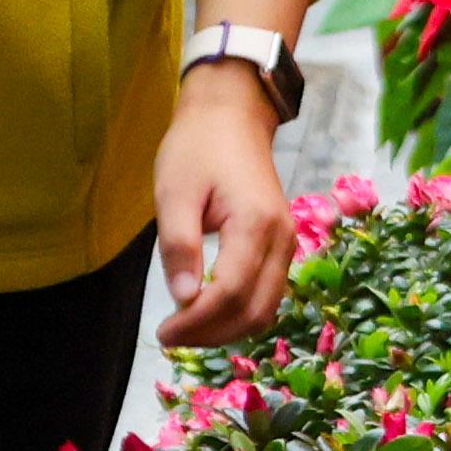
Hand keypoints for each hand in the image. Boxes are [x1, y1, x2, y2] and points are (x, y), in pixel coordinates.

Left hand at [156, 71, 295, 347]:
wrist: (232, 113)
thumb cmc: (198, 147)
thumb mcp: (175, 192)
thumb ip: (179, 246)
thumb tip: (184, 299)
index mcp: (255, 224)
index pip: (230, 293)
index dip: (197, 323)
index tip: (163, 333)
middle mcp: (282, 239)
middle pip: (255, 311)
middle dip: (212, 334)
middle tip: (172, 336)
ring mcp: (287, 242)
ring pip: (265, 309)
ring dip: (227, 328)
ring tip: (187, 328)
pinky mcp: (282, 244)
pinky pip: (267, 293)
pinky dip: (239, 312)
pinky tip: (208, 311)